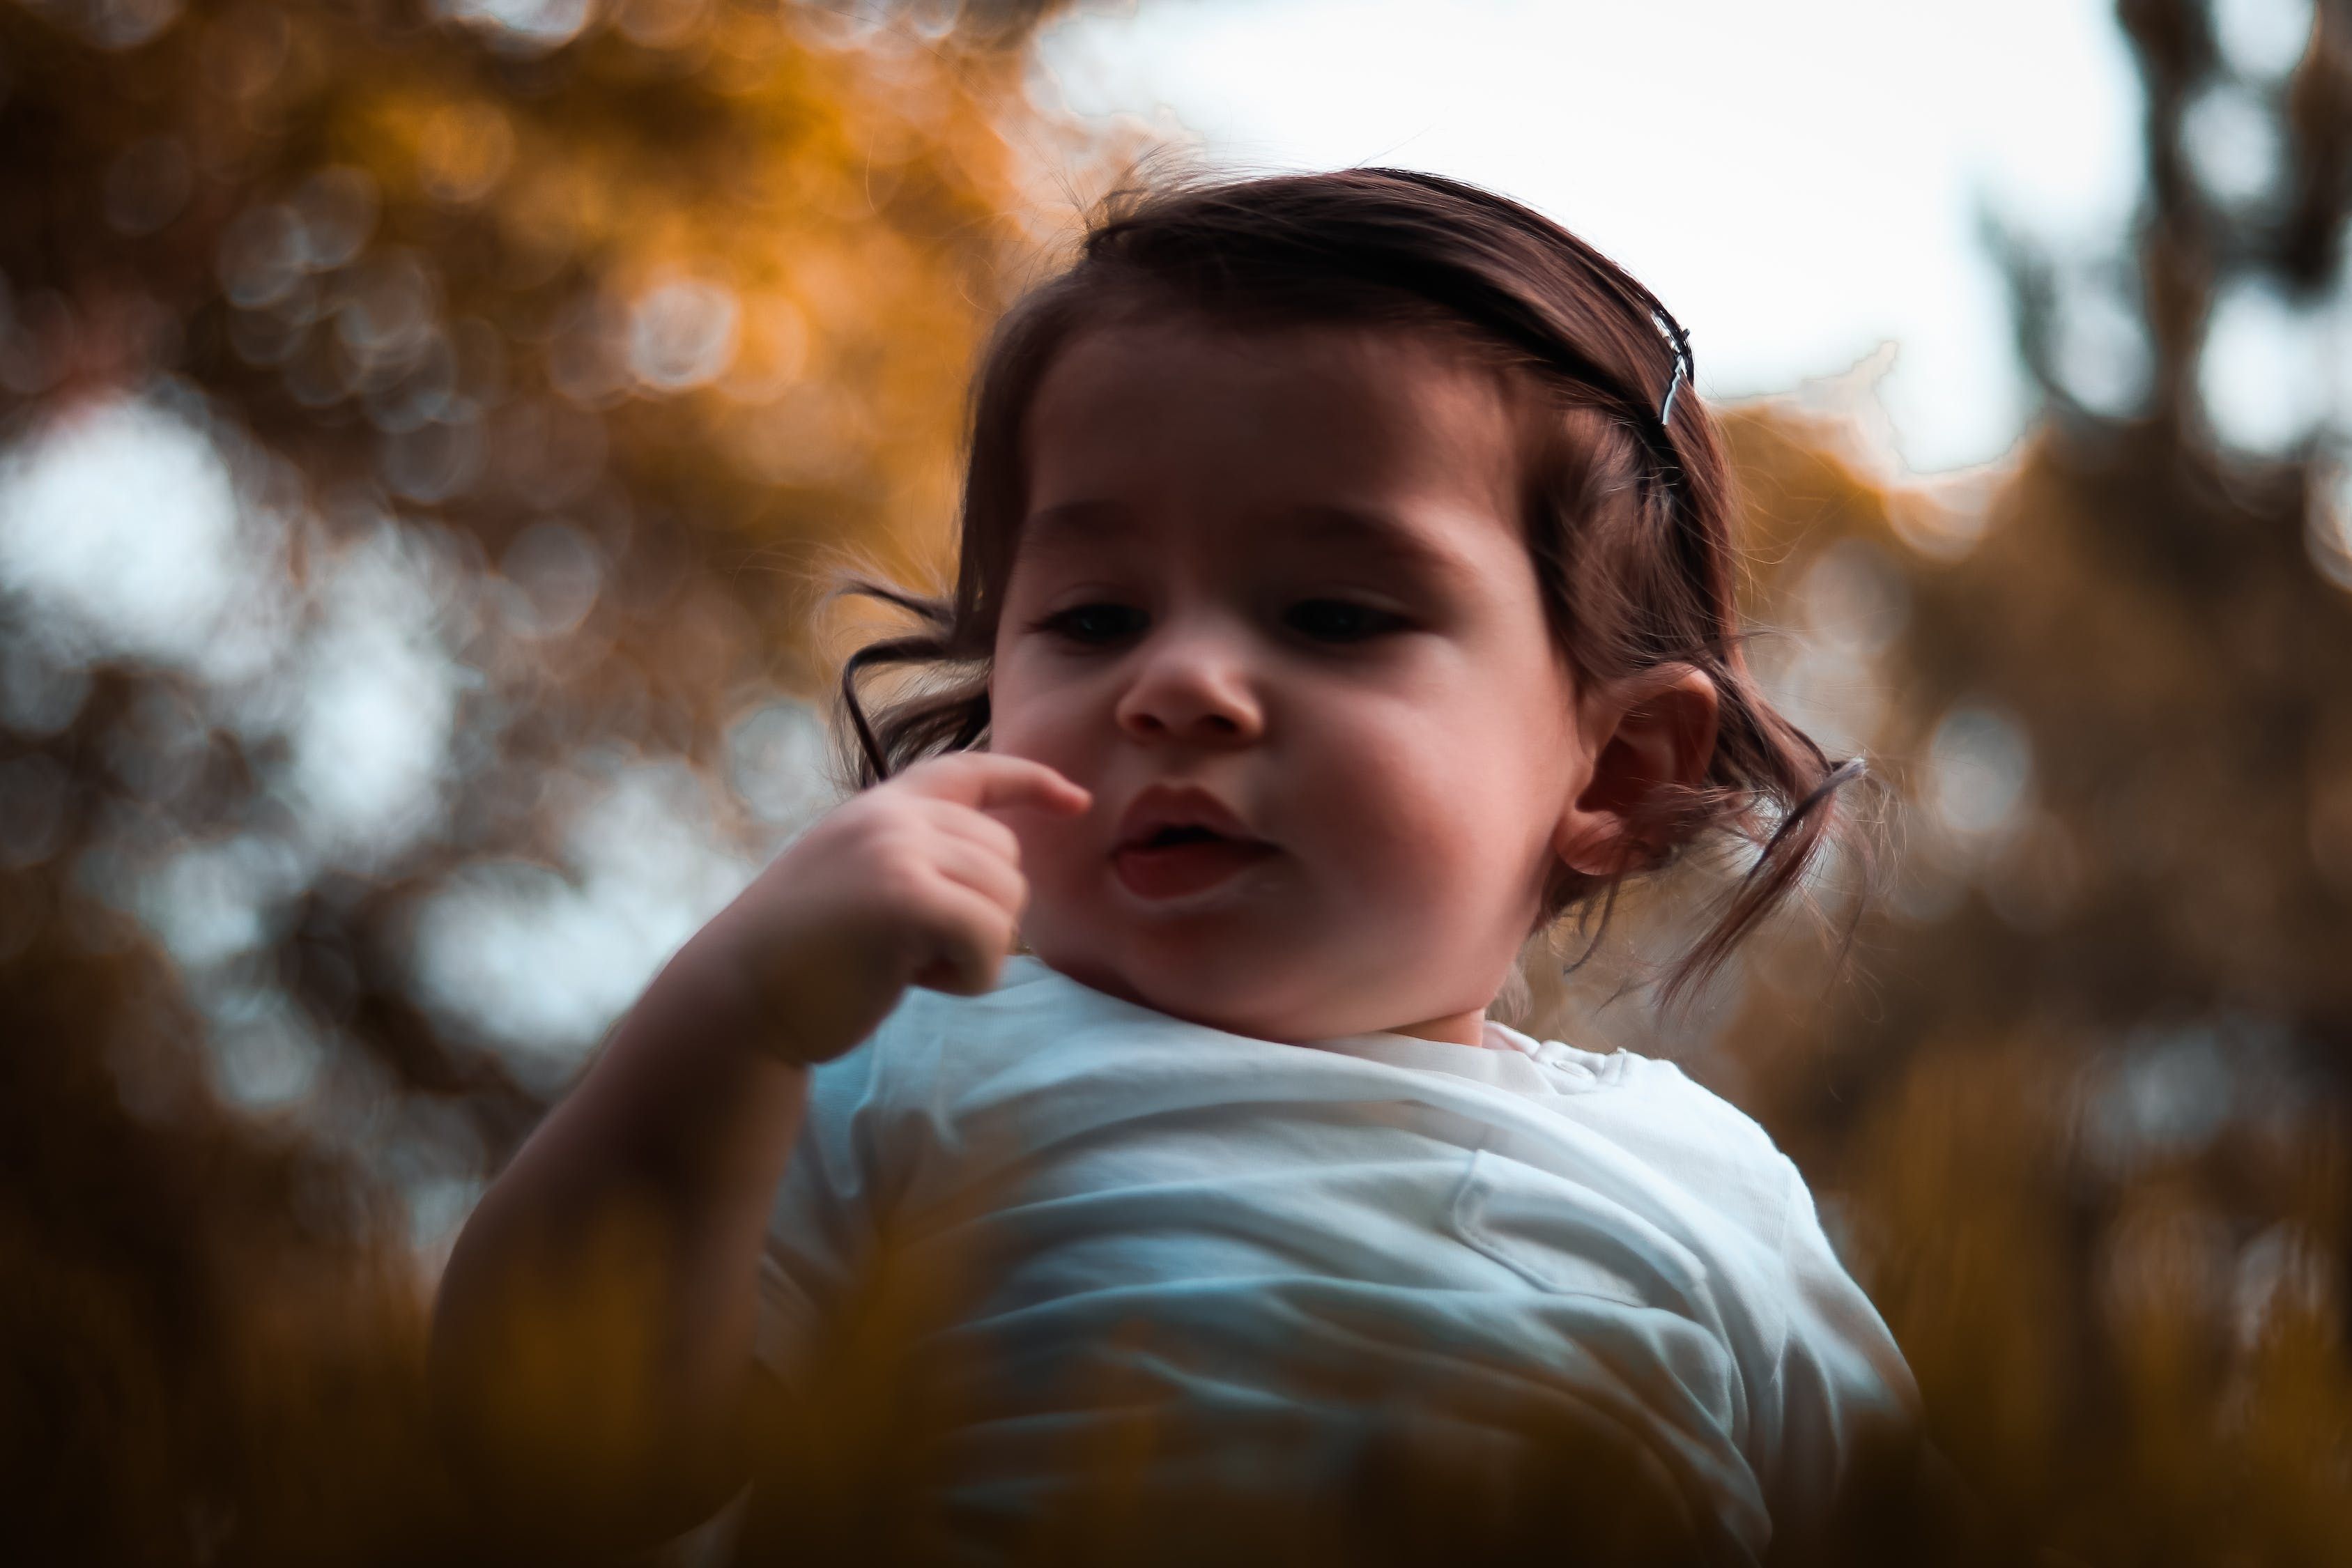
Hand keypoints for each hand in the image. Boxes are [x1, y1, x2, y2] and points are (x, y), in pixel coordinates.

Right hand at [698, 751, 1089, 1065]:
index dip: (1030, 782)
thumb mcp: (859, 883)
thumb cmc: (800, 960)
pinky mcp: (906, 897)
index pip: (973, 771)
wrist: (735, 999)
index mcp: (881, 806)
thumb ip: (918, 860)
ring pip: (1006, 903)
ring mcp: (897, 849)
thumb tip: (1001, 874)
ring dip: (972, 953)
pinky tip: (912, 982)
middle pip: (1007, 859)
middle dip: (980, 917)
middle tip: (906, 948)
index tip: (1075, 801)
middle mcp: (892, 815)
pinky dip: (969, 978)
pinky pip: (990, 942)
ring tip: (901, 963)